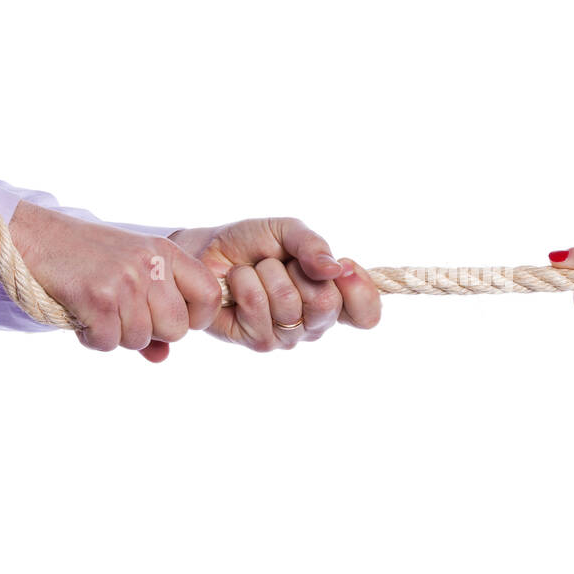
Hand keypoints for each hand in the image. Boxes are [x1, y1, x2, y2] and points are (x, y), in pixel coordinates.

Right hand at [11, 201, 221, 361]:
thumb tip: (162, 357)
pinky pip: (109, 342)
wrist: (35, 236)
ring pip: (140, 339)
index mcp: (167, 253)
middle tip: (123, 315)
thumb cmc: (87, 258)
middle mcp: (152, 264)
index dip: (196, 319)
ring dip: (116, 335)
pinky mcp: (97, 297)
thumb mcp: (131, 272)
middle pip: (176, 329)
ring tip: (98, 310)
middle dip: (150, 332)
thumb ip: (154, 313)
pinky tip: (82, 316)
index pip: (210, 295)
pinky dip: (93, 338)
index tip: (172, 321)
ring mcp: (126, 280)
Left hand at [169, 217, 379, 351]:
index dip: (360, 291)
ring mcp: (288, 337)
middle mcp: (315, 323)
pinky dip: (245, 282)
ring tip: (255, 270)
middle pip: (328, 305)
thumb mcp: (287, 231)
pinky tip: (238, 283)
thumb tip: (334, 268)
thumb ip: (313, 245)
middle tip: (282, 263)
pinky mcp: (259, 341)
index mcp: (333, 298)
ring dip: (266, 273)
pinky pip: (259, 307)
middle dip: (300, 271)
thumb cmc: (253, 243)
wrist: (207, 251)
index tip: (344, 266)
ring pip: (289, 303)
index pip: (366, 314)